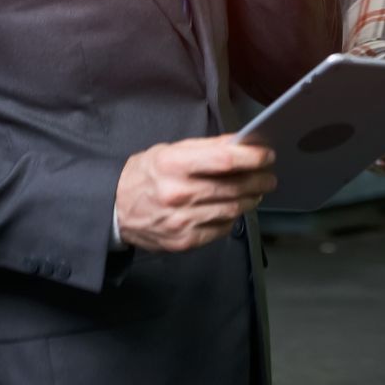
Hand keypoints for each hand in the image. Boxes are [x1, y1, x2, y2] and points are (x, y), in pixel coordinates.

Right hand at [115, 135, 276, 252]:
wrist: (115, 210)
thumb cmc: (146, 175)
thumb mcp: (170, 151)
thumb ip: (207, 147)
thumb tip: (242, 143)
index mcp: (174, 165)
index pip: (225, 160)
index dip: (252, 157)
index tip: (267, 155)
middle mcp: (178, 193)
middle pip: (234, 187)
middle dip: (259, 180)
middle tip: (269, 177)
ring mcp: (182, 220)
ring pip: (233, 209)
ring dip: (251, 199)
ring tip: (256, 192)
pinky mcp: (184, 241)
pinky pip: (221, 229)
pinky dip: (232, 217)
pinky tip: (233, 209)